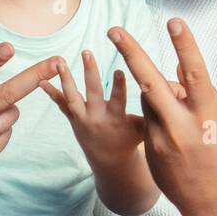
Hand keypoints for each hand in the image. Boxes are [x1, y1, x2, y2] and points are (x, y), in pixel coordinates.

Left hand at [40, 50, 147, 168]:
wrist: (110, 162)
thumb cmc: (132, 139)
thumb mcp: (145, 127)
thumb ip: (154, 108)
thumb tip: (176, 88)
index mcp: (117, 119)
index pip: (119, 100)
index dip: (119, 85)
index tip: (119, 69)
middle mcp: (98, 119)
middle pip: (93, 93)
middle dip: (90, 72)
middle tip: (87, 53)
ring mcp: (83, 120)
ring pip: (72, 98)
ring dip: (65, 79)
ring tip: (60, 61)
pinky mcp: (74, 120)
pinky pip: (61, 105)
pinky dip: (51, 93)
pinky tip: (40, 80)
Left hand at [109, 20, 216, 215]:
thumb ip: (199, 96)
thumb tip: (179, 70)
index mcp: (208, 116)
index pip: (195, 73)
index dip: (184, 46)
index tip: (173, 23)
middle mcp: (182, 126)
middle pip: (151, 82)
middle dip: (130, 53)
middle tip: (113, 30)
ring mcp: (163, 140)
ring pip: (149, 101)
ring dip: (158, 95)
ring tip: (181, 116)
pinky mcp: (151, 152)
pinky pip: (150, 122)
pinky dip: (160, 119)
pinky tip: (178, 141)